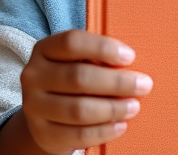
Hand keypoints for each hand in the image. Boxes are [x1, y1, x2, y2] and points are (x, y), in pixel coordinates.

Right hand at [5, 29, 153, 154]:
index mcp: (44, 49)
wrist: (45, 115)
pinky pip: (77, 135)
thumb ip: (98, 58)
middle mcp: (34, 76)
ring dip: (112, 108)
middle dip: (117, 82)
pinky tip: (120, 125)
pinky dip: (103, 131)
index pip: (72, 42)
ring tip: (134, 106)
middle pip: (79, 78)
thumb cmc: (72, 80)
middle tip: (144, 85)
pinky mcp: (42, 133)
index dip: (103, 48)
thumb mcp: (79, 61)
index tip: (130, 57)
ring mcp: (34, 106)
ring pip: (78, 109)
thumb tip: (130, 63)